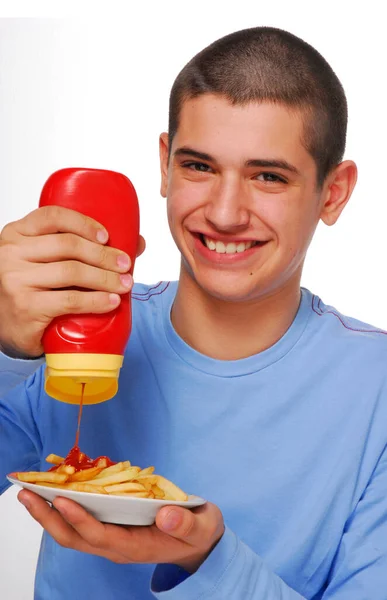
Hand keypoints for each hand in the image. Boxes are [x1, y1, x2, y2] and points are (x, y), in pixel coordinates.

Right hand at [0, 206, 144, 357]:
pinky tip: (111, 301)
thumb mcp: (44, 261)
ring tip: (124, 285)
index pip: (52, 217)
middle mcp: (12, 253)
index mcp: (17, 233)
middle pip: (68, 245)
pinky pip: (69, 300)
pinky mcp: (26, 307)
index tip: (106, 236)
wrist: (6, 328)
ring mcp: (16, 280)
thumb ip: (79, 248)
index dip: (84, 223)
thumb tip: (136, 242)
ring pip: (72, 272)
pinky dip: (96, 300)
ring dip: (105, 278)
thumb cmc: (31, 290)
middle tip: (125, 265)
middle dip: (103, 255)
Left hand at [18, 489, 223, 572]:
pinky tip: (55, 490)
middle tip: (27, 493)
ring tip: (29, 492)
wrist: (199, 545)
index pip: (101, 536)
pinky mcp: (111, 529)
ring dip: (49, 514)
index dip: (80, 519)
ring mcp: (112, 540)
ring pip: (72, 533)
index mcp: (137, 547)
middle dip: (48, 517)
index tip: (63, 499)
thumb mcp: (201, 528)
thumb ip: (186, 524)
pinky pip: (81, 523)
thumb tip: (166, 516)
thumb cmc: (199, 533)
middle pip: (74, 538)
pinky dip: (63, 509)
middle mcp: (118, 546)